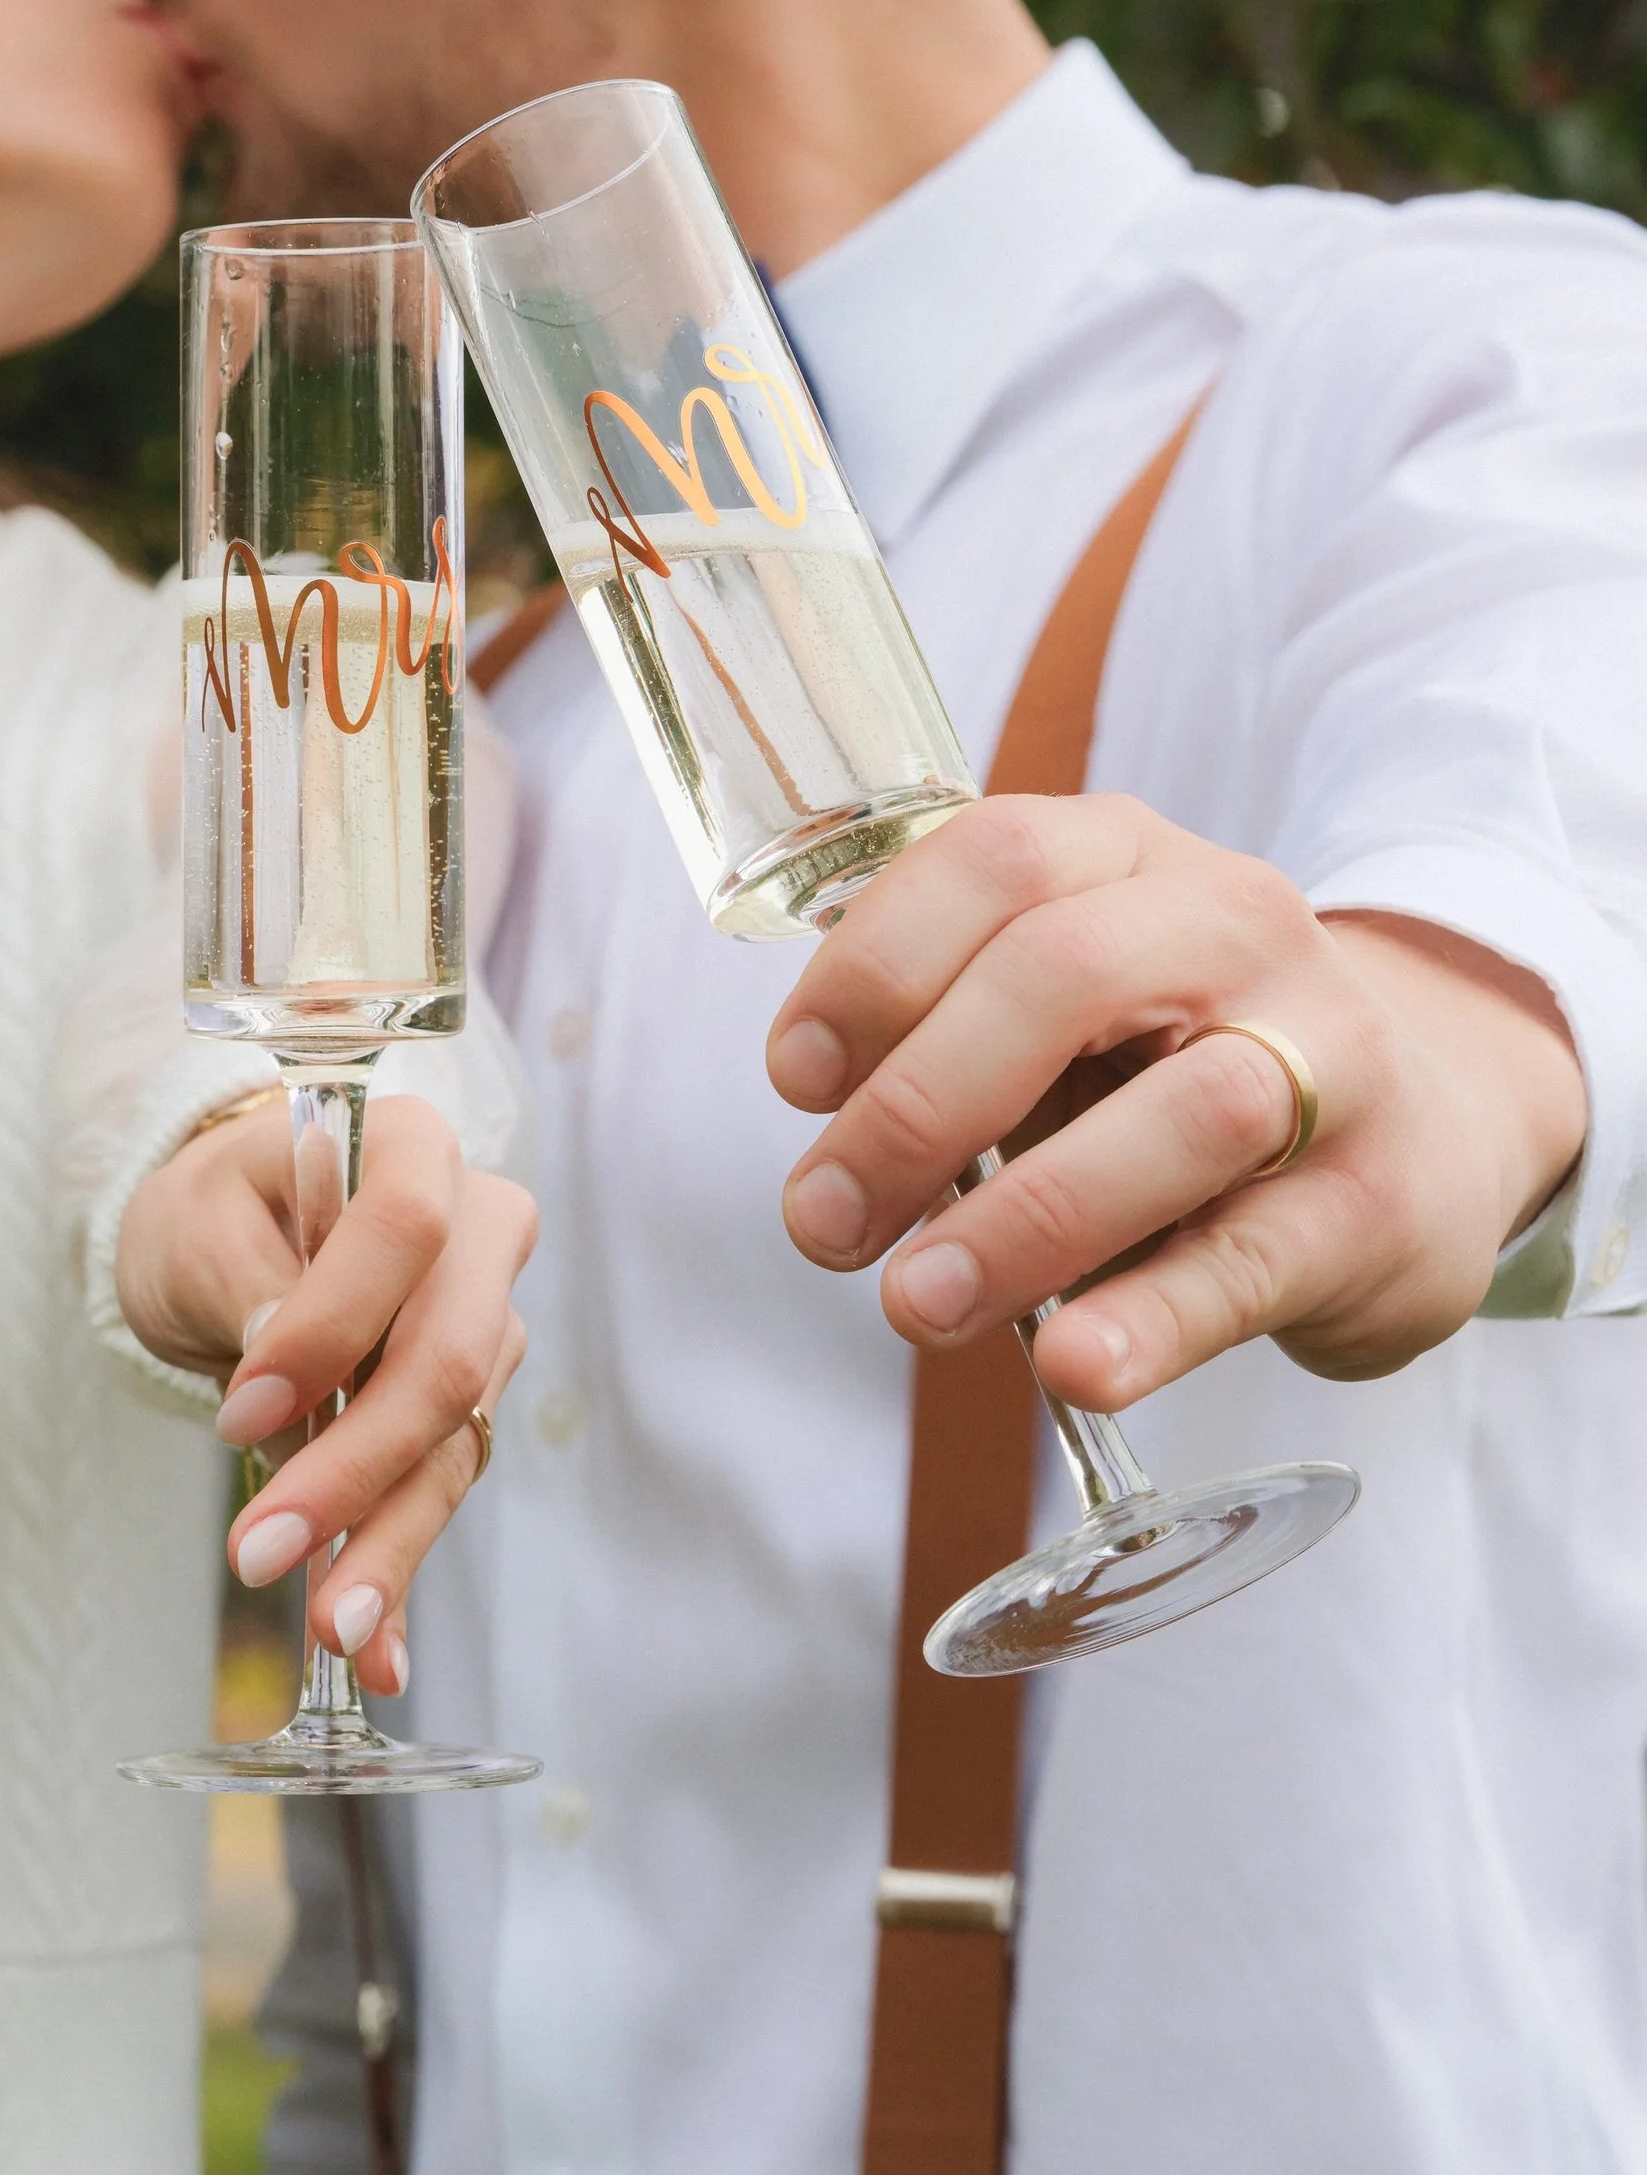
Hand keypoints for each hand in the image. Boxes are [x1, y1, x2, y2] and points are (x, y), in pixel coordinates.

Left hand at [115, 1090, 536, 1692]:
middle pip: (450, 1354)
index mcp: (413, 1146)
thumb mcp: (197, 1220)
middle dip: (361, 1464)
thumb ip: (243, 1277)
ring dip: (387, 1542)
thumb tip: (277, 1365)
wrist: (236, 1236)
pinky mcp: (466, 1412)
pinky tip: (379, 1655)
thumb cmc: (217, 1209)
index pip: (407, 1225)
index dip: (334, 1322)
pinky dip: (402, 1574)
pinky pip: (439, 1494)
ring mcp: (485, 1324)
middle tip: (261, 1551)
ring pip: (453, 1443)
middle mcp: (480, 1231)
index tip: (243, 1409)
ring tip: (327, 1628)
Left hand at [766, 795, 1584, 1407]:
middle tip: (823, 1223)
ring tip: (917, 1304)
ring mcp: (1330, 1056)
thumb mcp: (1066, 1009)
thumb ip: (952, 1038)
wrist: (1425, 1123)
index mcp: (1125, 857)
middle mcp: (1235, 925)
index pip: (994, 859)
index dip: (876, 964)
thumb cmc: (1178, 1058)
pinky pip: (1256, 1259)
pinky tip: (1072, 1365)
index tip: (795, 1080)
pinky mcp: (1375, 1202)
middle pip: (1066, 976)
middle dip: (917, 1107)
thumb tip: (830, 1147)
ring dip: (1024, 1220)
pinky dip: (1152, 1319)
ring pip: (1185, 1113)